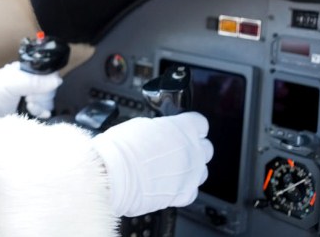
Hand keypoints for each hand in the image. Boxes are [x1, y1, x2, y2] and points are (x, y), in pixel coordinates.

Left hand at [0, 62, 61, 117]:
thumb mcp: (12, 83)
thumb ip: (34, 81)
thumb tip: (56, 80)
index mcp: (25, 73)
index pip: (48, 75)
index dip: (46, 84)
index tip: (35, 91)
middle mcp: (28, 86)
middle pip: (50, 91)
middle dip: (42, 97)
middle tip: (28, 100)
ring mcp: (28, 102)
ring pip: (48, 104)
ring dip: (41, 107)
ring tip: (27, 108)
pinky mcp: (27, 117)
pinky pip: (43, 116)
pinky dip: (40, 116)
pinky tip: (32, 115)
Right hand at [90, 112, 213, 216]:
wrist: (114, 175)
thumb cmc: (122, 149)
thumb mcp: (140, 125)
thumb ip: (159, 130)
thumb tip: (159, 133)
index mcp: (184, 128)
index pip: (199, 124)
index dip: (188, 126)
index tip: (181, 129)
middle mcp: (193, 151)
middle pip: (205, 148)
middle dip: (192, 148)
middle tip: (175, 150)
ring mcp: (191, 174)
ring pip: (201, 171)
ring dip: (189, 170)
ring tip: (170, 170)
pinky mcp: (183, 195)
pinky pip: (191, 192)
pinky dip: (182, 189)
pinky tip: (167, 185)